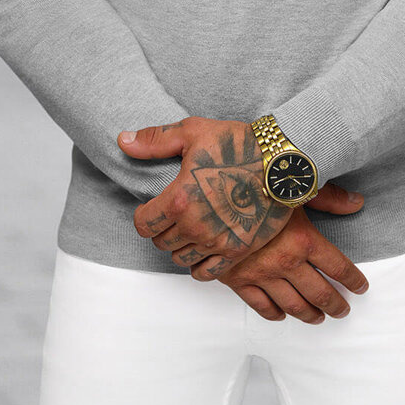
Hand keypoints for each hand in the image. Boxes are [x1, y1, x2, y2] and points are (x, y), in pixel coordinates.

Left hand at [118, 116, 292, 279]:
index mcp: (179, 198)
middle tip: (174, 214)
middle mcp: (195, 226)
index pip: (143, 224)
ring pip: (181, 258)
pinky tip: (204, 247)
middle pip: (161, 242)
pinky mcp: (237, 251)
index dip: (143, 216)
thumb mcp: (192, 132)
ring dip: (180, 245)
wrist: (281, 161)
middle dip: (163, 229)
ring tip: (190, 227)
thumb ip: (154, 141)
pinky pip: (206, 273)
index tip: (151, 208)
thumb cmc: (238, 143)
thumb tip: (123, 141)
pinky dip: (199, 264)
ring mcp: (217, 242)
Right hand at [216, 183, 369, 323]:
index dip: (352, 279)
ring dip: (309, 314)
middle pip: (319, 293)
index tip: (361, 287)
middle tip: (344, 310)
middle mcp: (285, 262)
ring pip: (292, 305)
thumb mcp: (296, 186)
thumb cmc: (256, 184)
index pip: (337, 267)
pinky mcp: (238, 279)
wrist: (210, 194)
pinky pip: (260, 305)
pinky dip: (274, 314)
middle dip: (335, 304)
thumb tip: (357, 202)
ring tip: (320, 317)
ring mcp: (261, 274)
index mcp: (303, 239)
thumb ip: (329, 197)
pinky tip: (282, 315)